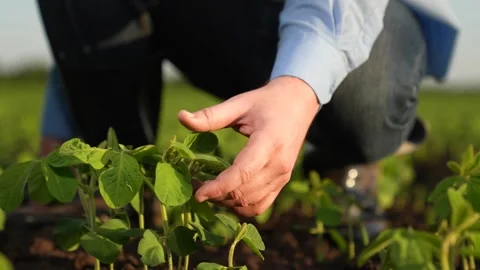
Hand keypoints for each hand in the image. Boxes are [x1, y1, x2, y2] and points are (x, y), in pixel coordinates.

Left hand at [178, 76, 319, 215]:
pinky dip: (240, 207)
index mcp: (269, 141)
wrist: (298, 103)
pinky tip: (226, 196)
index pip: (243, 172)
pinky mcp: (282, 181)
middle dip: (216, 194)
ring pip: (249, 203)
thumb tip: (181, 117)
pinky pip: (260, 206)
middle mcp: (279, 164)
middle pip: (244, 192)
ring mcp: (282, 176)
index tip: (198, 193)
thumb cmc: (266, 102)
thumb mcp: (239, 104)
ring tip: (207, 189)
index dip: (219, 186)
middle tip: (195, 183)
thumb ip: (210, 115)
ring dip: (226, 202)